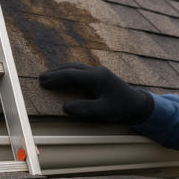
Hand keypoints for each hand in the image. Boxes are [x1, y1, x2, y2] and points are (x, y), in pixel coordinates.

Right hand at [39, 62, 153, 124]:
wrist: (137, 103)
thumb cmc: (122, 107)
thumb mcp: (104, 111)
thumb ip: (85, 109)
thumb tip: (65, 107)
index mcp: (98, 77)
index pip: (72, 74)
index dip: (56, 78)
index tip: (43, 83)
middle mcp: (97, 71)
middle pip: (72, 68)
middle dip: (56, 72)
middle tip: (41, 79)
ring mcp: (99, 72)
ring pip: (76, 67)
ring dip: (62, 71)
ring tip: (48, 76)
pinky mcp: (99, 76)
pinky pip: (81, 71)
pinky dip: (69, 73)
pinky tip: (64, 77)